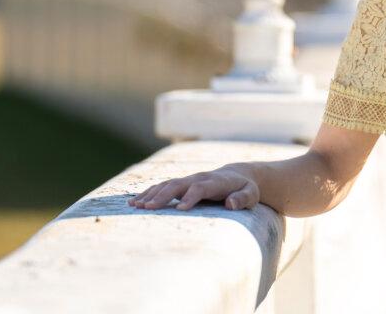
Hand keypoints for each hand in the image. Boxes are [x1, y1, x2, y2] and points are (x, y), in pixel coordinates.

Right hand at [126, 165, 259, 210]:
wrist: (238, 175)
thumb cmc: (246, 189)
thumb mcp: (251, 194)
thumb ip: (243, 199)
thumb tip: (231, 204)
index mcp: (216, 182)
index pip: (201, 187)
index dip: (191, 197)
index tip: (181, 209)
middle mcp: (199, 178)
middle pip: (178, 184)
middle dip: (163, 195)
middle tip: (148, 208)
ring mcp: (189, 179)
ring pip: (167, 184)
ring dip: (151, 194)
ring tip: (135, 206)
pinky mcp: (182, 184)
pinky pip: (162, 186)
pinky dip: (148, 193)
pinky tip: (134, 202)